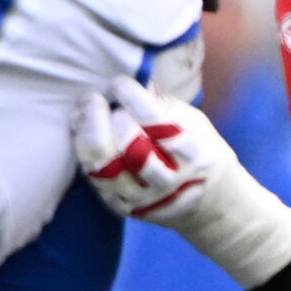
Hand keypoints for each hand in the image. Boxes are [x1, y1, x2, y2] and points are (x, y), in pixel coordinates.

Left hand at [73, 78, 290, 286]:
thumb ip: (167, 106)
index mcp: (193, 155)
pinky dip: (85, 153)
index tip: (120, 82)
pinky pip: (97, 180)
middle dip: (106, 119)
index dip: (134, 99)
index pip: (158, 124)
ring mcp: (145, 199)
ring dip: (88, 135)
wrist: (208, 203)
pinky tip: (81, 132)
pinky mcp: (125, 208)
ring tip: (83, 113)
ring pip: (106, 168)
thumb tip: (138, 82)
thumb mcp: (197, 125)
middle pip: (129, 149)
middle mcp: (169, 181)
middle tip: (96, 99)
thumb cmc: (199, 152)